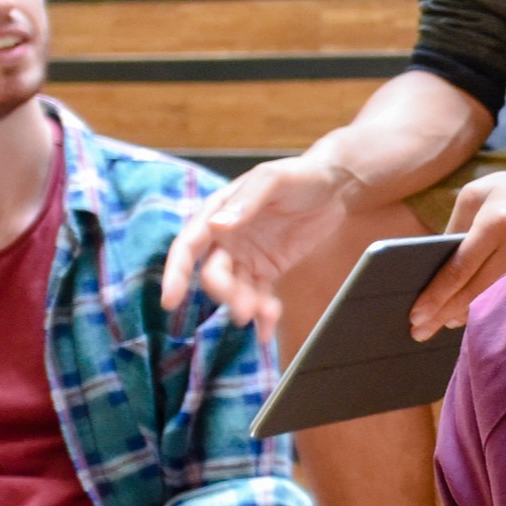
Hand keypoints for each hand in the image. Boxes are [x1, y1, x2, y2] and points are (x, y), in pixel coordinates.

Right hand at [158, 154, 357, 338]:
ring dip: (245, 306)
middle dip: (225, 294)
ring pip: (235, 290)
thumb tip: (218, 225)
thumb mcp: (273, 179)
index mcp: (217, 213)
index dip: (176, 273)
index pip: (188, 245)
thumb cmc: (300, 175)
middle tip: (244, 309)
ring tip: (266, 314)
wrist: (335, 186)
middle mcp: (226, 238)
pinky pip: (258, 297)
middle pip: (213, 275)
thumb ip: (247, 201)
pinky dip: (262, 315)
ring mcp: (246, 257)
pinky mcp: (267, 271)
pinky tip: (267, 331)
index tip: (170, 300)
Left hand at [409, 163, 505, 339]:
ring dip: (466, 315)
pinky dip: (490, 307)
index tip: (416, 314)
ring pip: (494, 299)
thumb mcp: (479, 193)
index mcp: (495, 221)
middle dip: (444, 313)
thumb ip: (455, 226)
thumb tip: (435, 265)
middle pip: (475, 290)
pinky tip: (473, 313)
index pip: (460, 268)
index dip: (437, 295)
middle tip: (420, 330)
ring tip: (443, 323)